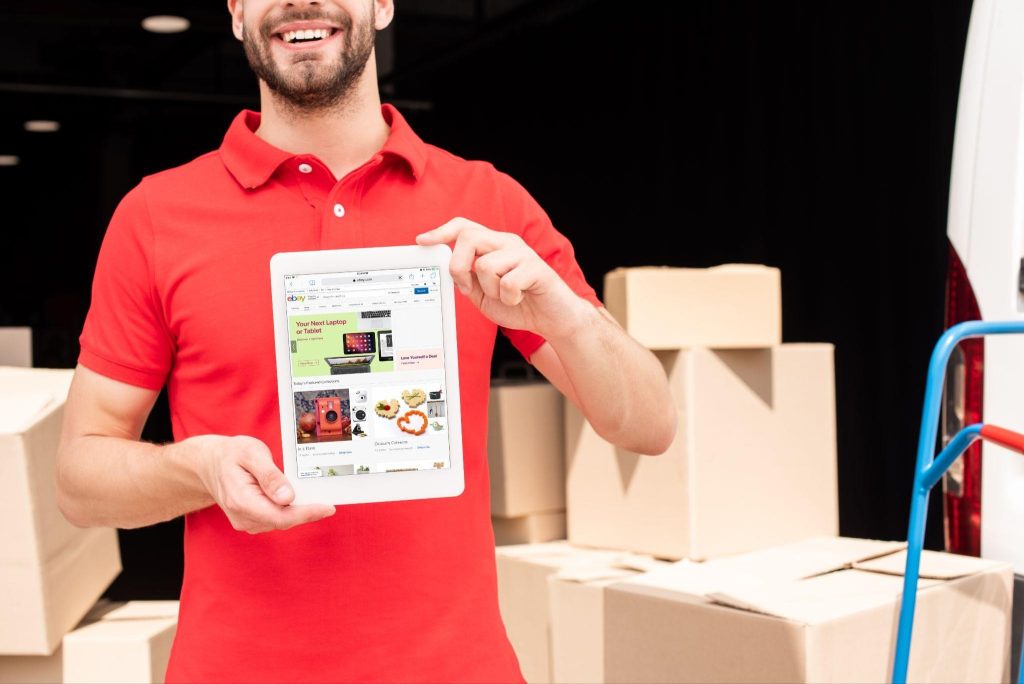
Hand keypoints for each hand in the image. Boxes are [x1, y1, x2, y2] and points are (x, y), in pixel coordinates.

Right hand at [186, 435, 334, 533]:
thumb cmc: (231, 455)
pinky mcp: (251, 520)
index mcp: (241, 501)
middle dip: (307, 511)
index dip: (306, 513)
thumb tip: (288, 497)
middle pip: (284, 521)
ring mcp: (246, 521)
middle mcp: (242, 517)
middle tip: (329, 498)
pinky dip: (290, 510)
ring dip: (300, 511)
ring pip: (282, 521)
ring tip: (316, 495)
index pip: (280, 516)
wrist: (210, 463)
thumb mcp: (251, 454)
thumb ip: (270, 476)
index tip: (328, 508)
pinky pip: (276, 518)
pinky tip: (300, 498)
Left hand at [416, 217, 592, 339]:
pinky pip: (507, 282)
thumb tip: (447, 269)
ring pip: (485, 265)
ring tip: (505, 296)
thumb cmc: (518, 304)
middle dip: (458, 266)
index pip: (464, 227)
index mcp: (493, 246)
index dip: (441, 231)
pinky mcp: (537, 268)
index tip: (422, 241)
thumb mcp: (483, 294)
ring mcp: (523, 254)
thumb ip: (466, 280)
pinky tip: (519, 299)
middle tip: (467, 287)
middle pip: (469, 237)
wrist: (552, 319)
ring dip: (490, 290)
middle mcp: (507, 243)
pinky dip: (509, 299)